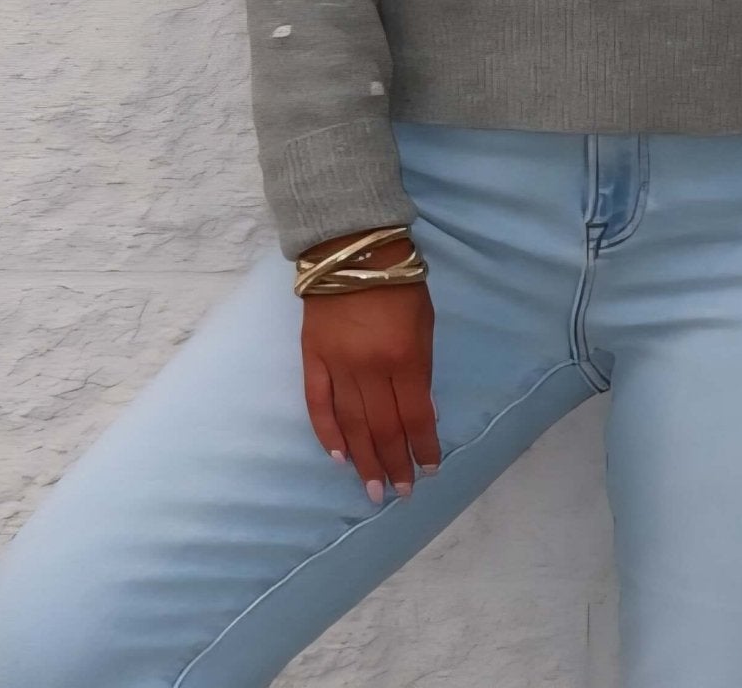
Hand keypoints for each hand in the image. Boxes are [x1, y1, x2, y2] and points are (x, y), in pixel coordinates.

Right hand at [299, 232, 441, 503]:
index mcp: (405, 357)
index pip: (416, 416)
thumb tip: (425, 414)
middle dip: (394, 463)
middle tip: (399, 492)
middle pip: (383, 428)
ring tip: (372, 489)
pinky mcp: (312, 359)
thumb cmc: (399, 284)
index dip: (423, 447)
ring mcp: (338, 365)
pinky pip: (318, 403)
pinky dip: (327, 433)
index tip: (429, 470)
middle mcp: (371, 368)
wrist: (352, 250)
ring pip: (351, 424)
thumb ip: (423, 369)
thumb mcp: (426, 323)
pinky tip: (338, 456)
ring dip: (363, 460)